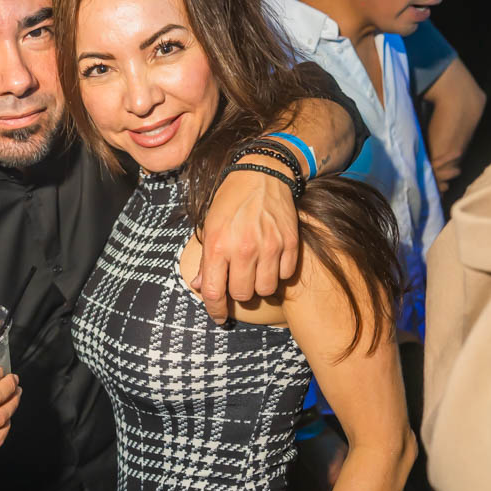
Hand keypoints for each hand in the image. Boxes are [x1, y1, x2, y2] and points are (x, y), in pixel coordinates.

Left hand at [193, 157, 298, 323]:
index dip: (215, 310)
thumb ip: (206, 260)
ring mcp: (269, 247)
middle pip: (241, 294)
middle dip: (238, 293)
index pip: (214, 292)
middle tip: (238, 280)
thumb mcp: (209, 226)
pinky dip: (279, 273)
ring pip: (265, 290)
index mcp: (218, 245)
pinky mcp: (290, 243)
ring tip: (255, 271)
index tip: (219, 317)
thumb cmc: (230, 200)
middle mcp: (243, 248)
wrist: (262, 173)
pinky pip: (285, 275)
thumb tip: (200, 287)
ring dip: (259, 286)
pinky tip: (272, 260)